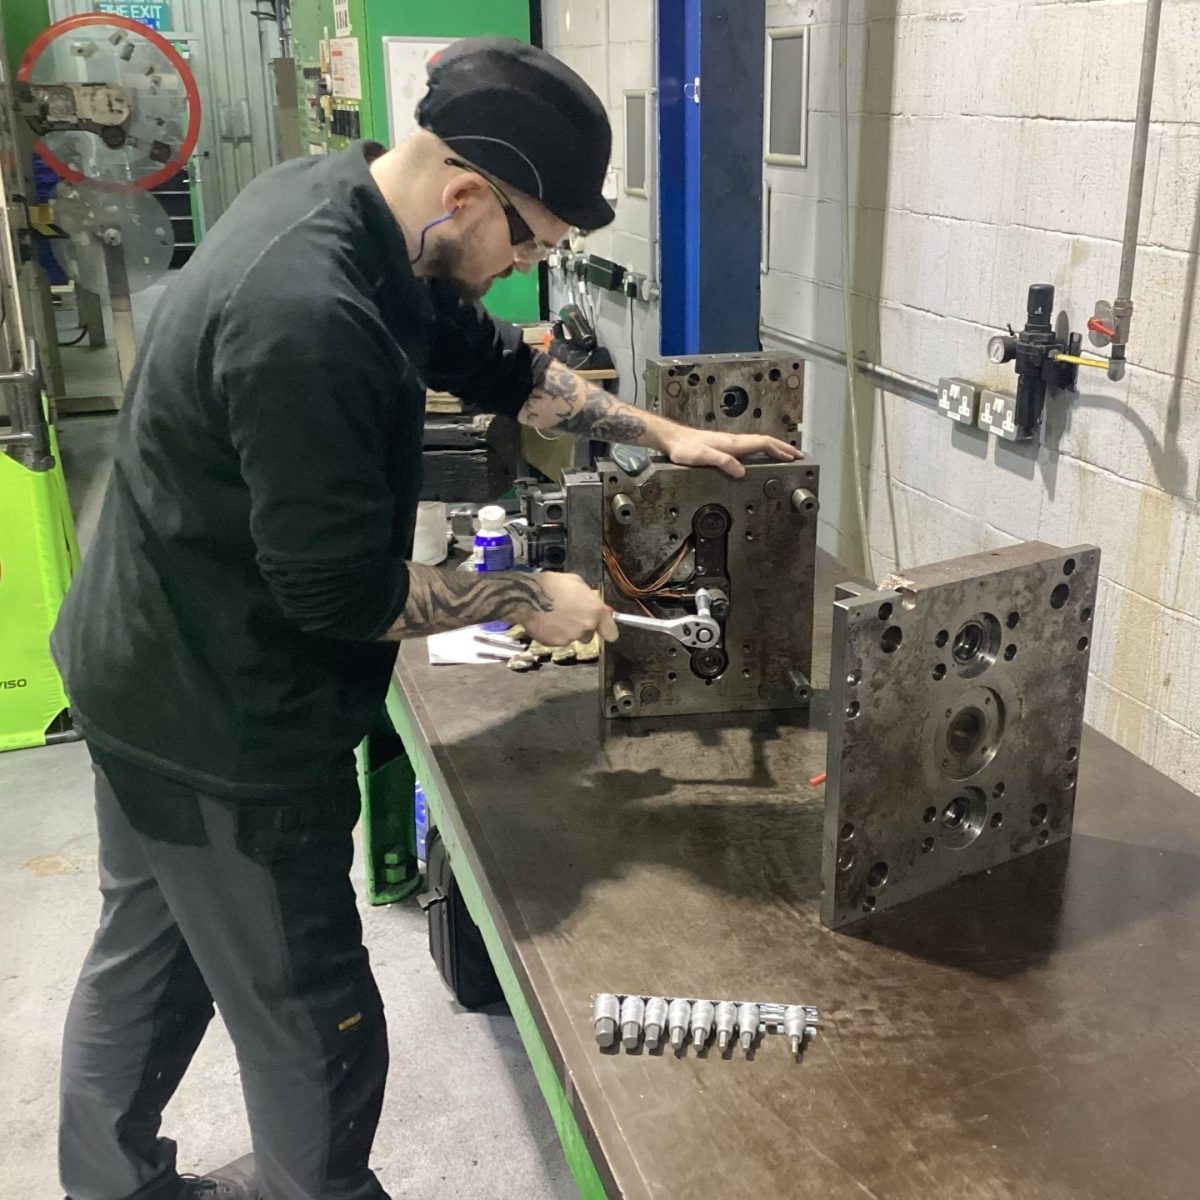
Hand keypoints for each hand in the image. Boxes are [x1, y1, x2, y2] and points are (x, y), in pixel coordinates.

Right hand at [519, 573, 618, 647]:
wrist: (527, 596)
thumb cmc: (553, 584)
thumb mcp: (576, 583)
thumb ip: (589, 598)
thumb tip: (593, 604)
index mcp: (595, 611)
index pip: (611, 633)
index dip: (606, 630)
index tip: (602, 628)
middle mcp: (585, 627)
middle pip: (589, 636)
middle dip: (582, 628)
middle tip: (570, 616)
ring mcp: (570, 637)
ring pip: (572, 637)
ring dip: (566, 630)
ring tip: (553, 615)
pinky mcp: (554, 643)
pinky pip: (557, 639)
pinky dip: (552, 633)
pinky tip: (545, 621)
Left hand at [659, 428, 803, 477]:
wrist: (673, 440)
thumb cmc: (684, 449)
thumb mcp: (703, 457)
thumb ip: (723, 462)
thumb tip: (741, 471)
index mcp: (733, 444)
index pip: (764, 444)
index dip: (781, 450)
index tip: (795, 456)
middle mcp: (734, 441)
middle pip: (766, 442)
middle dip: (784, 449)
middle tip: (799, 455)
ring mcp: (730, 442)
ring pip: (759, 443)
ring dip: (775, 448)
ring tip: (786, 455)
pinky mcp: (724, 445)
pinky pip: (750, 446)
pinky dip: (763, 450)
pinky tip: (762, 455)